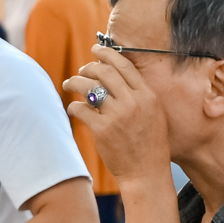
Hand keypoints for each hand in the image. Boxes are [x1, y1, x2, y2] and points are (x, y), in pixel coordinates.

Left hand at [65, 43, 172, 184]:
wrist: (147, 172)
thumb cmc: (150, 144)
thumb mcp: (154, 114)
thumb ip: (139, 95)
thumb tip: (116, 75)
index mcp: (147, 96)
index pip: (124, 66)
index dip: (107, 54)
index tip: (96, 50)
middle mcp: (133, 102)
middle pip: (104, 71)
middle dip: (88, 67)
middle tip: (81, 71)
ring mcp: (117, 115)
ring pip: (89, 87)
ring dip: (75, 81)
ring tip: (69, 83)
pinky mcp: (102, 129)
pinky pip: (81, 108)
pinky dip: (73, 106)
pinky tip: (73, 108)